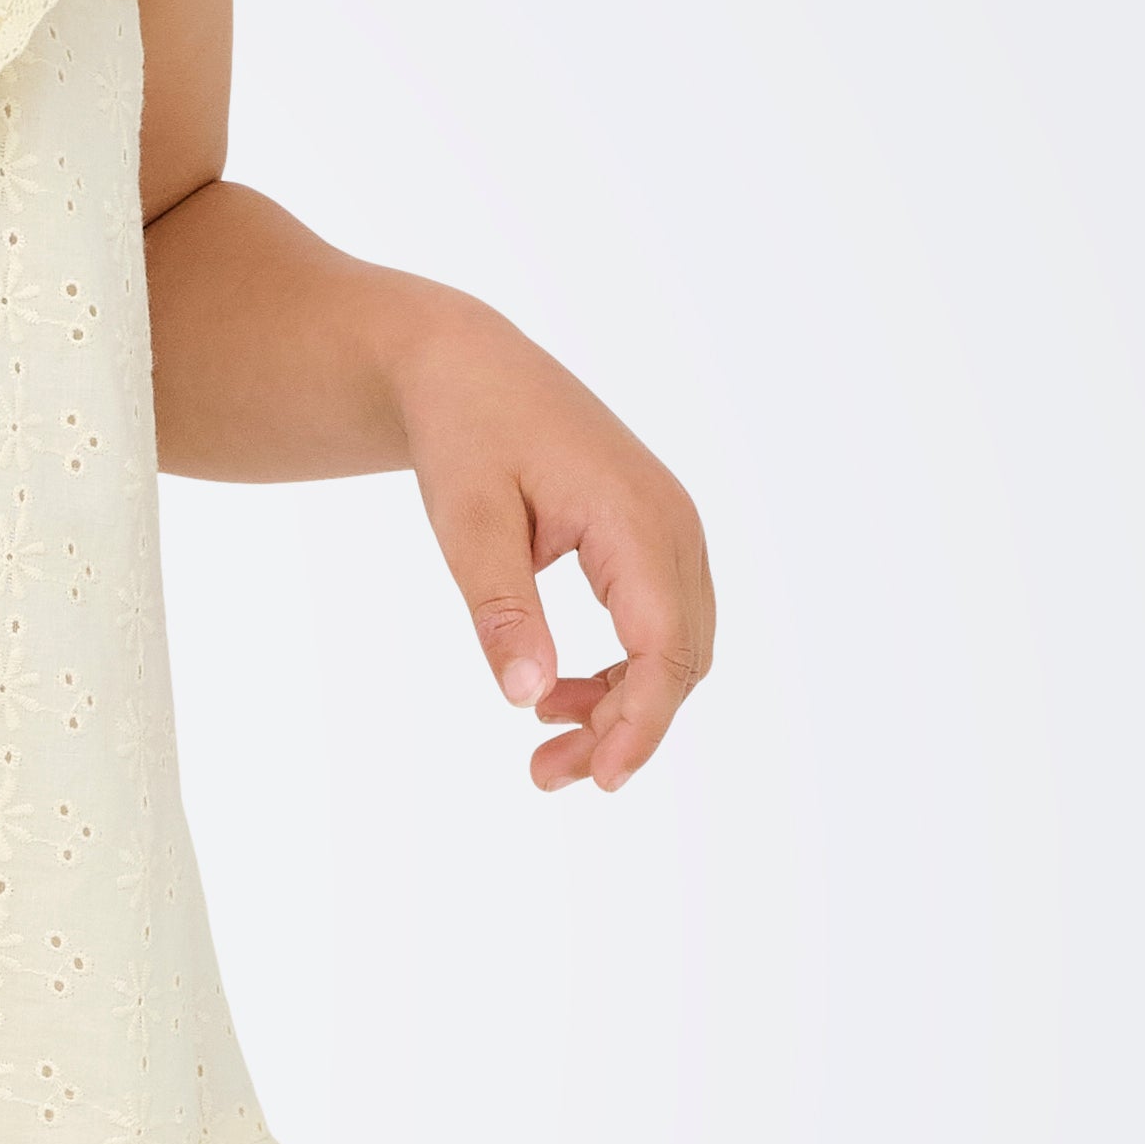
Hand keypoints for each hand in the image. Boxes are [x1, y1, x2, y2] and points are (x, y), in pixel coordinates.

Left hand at [396, 297, 716, 792]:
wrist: (465, 363)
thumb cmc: (464, 430)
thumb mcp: (466, 520)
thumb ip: (500, 606)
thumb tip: (525, 695)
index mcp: (636, 517)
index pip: (664, 647)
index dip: (641, 723)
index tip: (600, 779)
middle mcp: (672, 524)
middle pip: (680, 659)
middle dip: (625, 728)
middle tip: (545, 775)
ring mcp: (670, 528)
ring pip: (676, 648)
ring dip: (621, 707)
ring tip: (544, 749)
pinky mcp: (650, 536)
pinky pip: (658, 624)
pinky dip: (619, 672)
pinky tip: (555, 694)